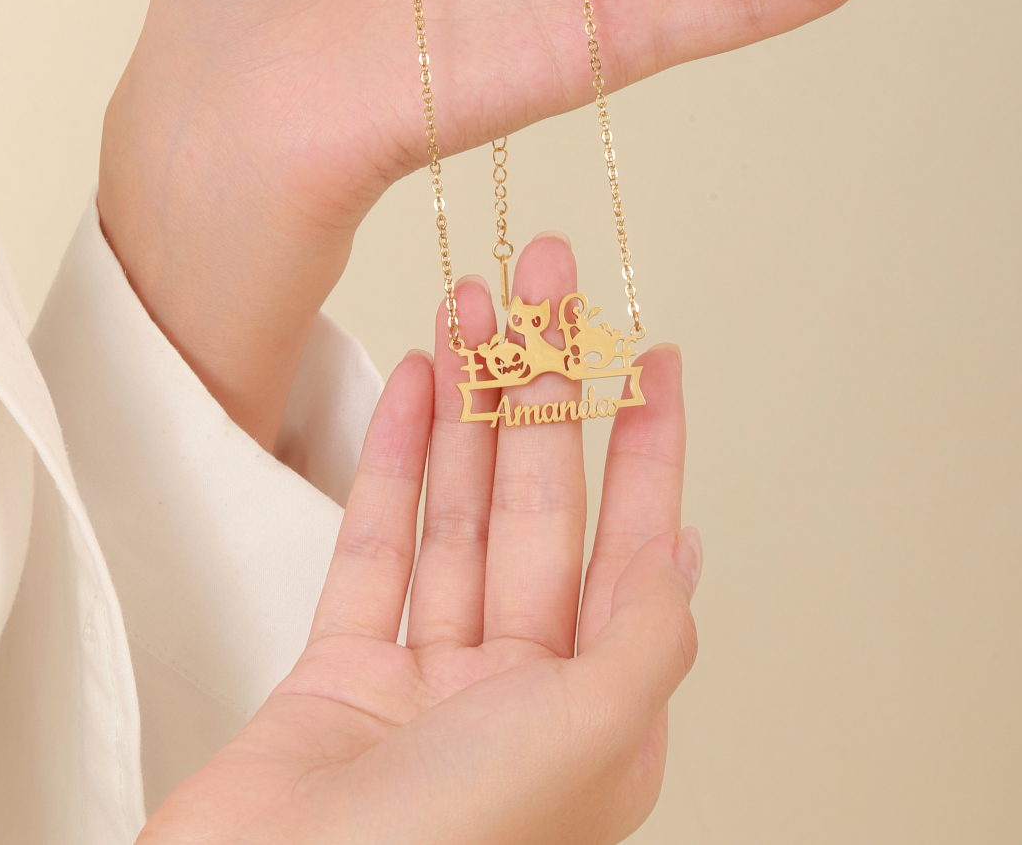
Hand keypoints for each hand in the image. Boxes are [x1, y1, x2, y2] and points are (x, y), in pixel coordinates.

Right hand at [138, 234, 696, 843]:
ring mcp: (425, 685)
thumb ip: (644, 638)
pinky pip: (375, 549)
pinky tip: (412, 383)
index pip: (635, 550)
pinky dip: (391, 463)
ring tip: (472, 304)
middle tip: (542, 283)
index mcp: (594, 720)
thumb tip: (684, 548)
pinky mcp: (337, 677)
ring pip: (456, 514)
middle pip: (539, 509)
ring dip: (465, 405)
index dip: (648, 446)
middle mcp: (518, 697)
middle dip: (541, 388)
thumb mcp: (585, 739)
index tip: (653, 354)